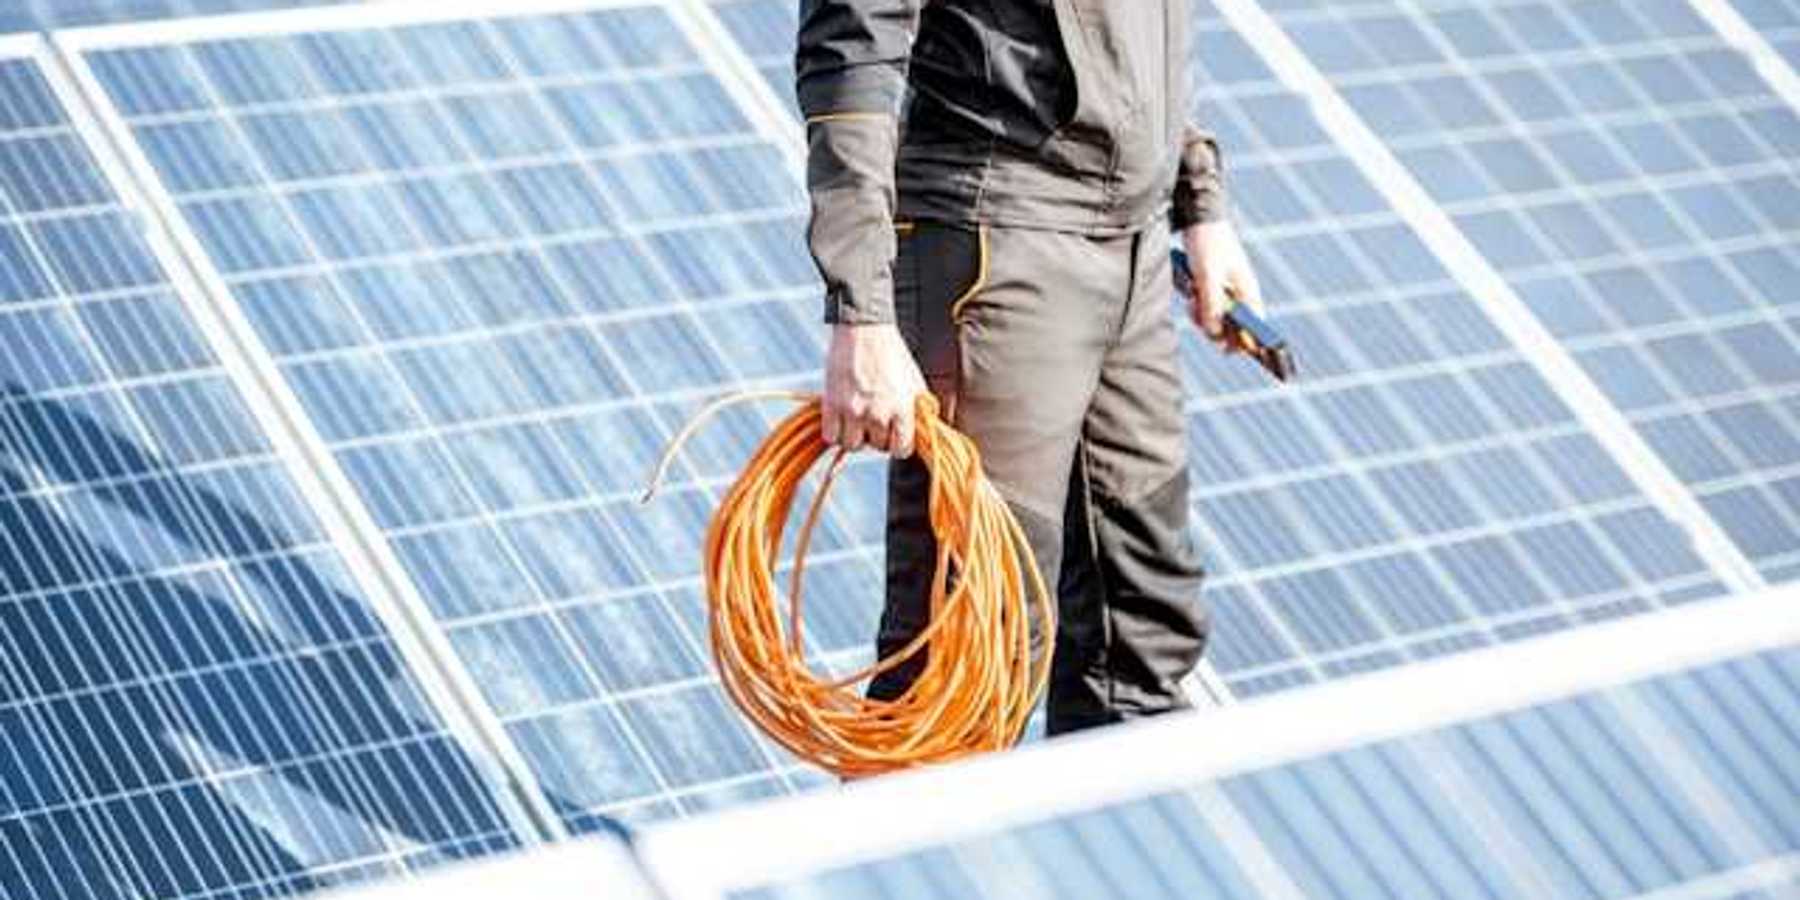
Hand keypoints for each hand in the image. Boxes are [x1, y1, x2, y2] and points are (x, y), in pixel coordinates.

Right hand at [822, 323, 926, 457]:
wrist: (864, 330)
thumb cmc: (892, 354)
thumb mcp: (915, 382)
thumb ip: (919, 409)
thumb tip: (925, 431)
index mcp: (902, 408)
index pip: (902, 449)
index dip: (899, 444)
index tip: (895, 437)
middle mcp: (878, 413)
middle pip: (878, 447)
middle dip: (877, 436)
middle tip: (875, 420)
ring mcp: (853, 410)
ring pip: (853, 446)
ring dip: (855, 436)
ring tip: (858, 420)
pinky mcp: (832, 405)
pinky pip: (831, 436)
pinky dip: (835, 432)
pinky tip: (842, 419)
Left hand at [1180, 219, 1262, 352]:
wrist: (1196, 218)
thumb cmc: (1207, 244)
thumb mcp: (1206, 276)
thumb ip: (1211, 305)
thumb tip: (1214, 333)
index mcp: (1248, 292)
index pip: (1255, 327)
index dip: (1245, 342)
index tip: (1229, 350)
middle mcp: (1240, 295)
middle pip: (1232, 329)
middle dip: (1213, 327)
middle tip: (1198, 309)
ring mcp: (1226, 293)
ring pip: (1215, 321)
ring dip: (1201, 315)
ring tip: (1192, 295)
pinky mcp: (1212, 290)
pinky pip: (1205, 309)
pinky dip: (1196, 305)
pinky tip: (1190, 291)